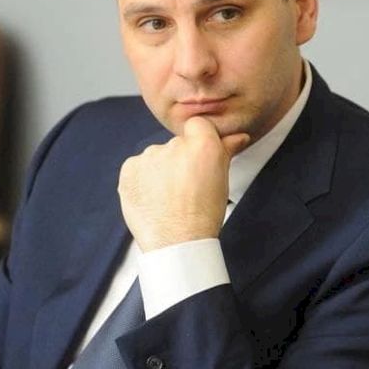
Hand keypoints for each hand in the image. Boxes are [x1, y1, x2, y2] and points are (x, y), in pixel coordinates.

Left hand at [118, 116, 249, 251]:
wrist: (176, 244)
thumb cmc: (203, 215)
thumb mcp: (222, 180)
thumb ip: (226, 150)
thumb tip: (238, 136)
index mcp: (201, 145)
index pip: (197, 124)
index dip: (198, 141)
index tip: (199, 159)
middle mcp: (173, 145)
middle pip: (176, 143)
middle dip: (180, 161)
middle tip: (186, 187)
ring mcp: (149, 157)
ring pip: (156, 156)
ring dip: (160, 171)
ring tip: (168, 198)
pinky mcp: (129, 169)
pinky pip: (137, 167)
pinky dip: (143, 180)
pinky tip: (153, 198)